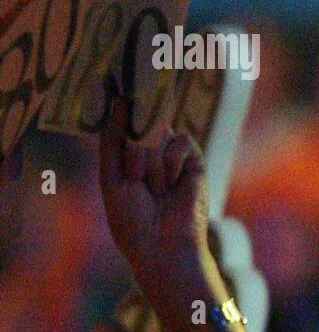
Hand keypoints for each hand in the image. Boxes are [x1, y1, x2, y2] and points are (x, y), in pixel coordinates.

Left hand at [98, 86, 212, 308]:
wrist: (161, 246)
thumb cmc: (131, 220)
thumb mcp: (111, 177)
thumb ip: (113, 140)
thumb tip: (121, 101)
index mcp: (127, 158)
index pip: (123, 123)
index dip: (122, 108)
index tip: (115, 85)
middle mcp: (150, 154)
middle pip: (139, 126)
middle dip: (134, 152)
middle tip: (137, 180)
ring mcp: (173, 158)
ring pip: (158, 134)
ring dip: (151, 163)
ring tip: (156, 190)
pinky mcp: (195, 163)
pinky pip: (181, 141)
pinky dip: (172, 162)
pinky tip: (172, 184)